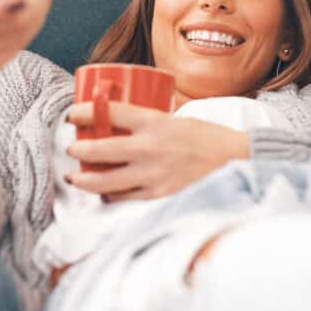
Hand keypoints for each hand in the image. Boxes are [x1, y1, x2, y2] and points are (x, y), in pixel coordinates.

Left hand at [65, 101, 249, 201]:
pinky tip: (103, 193)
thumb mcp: (179, 120)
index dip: (84, 112)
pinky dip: (110, 195)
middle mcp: (150, 149)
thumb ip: (152, 124)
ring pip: (105, 181)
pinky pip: (124, 198)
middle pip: (99, 149)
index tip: (72, 114)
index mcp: (155, 123)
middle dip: (78, 149)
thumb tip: (125, 123)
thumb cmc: (210, 139)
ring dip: (84, 179)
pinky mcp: (159, 196)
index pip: (110, 113)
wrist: (239, 162)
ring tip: (75, 177)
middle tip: (72, 147)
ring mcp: (153, 175)